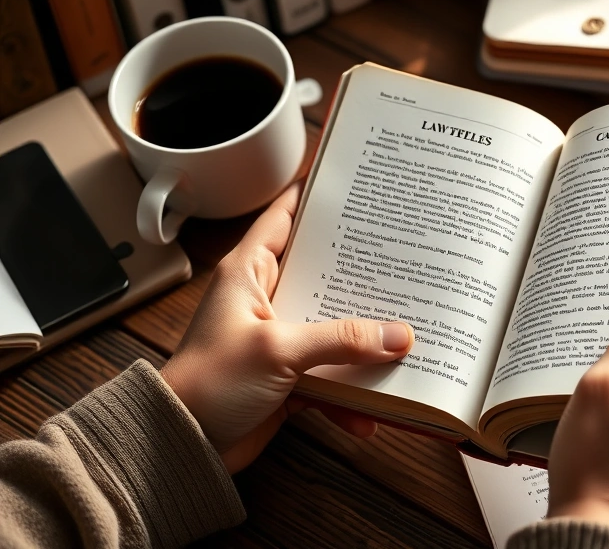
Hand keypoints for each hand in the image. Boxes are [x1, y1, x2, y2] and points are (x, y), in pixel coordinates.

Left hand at [160, 184, 414, 473]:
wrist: (182, 444)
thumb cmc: (207, 384)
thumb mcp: (277, 350)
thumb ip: (341, 339)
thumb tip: (399, 335)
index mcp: (249, 272)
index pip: (284, 216)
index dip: (316, 197)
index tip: (356, 185)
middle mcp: (266, 299)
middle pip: (323, 273)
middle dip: (363, 275)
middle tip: (405, 261)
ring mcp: (279, 339)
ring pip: (334, 328)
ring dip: (365, 342)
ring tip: (404, 341)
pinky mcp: (288, 377)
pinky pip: (332, 375)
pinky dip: (351, 393)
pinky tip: (371, 411)